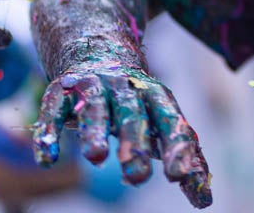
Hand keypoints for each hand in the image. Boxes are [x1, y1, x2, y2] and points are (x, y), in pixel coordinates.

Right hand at [33, 62, 211, 207]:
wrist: (99, 56)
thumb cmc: (140, 106)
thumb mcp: (163, 125)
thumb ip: (184, 160)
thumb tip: (205, 200)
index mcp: (156, 98)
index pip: (169, 121)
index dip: (175, 147)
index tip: (179, 176)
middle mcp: (126, 89)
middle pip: (133, 115)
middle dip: (136, 144)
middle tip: (138, 177)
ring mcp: (93, 87)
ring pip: (94, 108)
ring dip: (95, 132)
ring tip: (96, 157)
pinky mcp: (61, 91)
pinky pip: (54, 109)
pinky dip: (49, 131)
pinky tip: (48, 158)